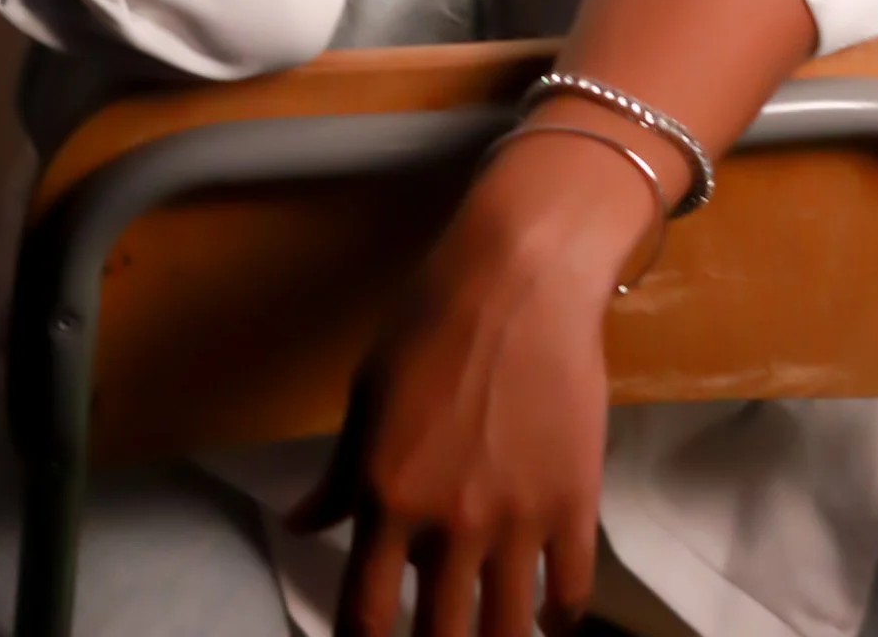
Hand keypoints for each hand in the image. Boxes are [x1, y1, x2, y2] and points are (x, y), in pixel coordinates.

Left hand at [285, 149, 630, 636]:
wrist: (522, 277)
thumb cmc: (432, 320)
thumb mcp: (367, 392)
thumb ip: (341, 473)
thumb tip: (302, 527)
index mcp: (387, 495)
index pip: (365, 614)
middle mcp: (449, 524)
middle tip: (434, 636)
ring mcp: (518, 520)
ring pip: (505, 630)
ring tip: (489, 636)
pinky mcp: (575, 503)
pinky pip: (570, 594)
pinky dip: (558, 620)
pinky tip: (548, 618)